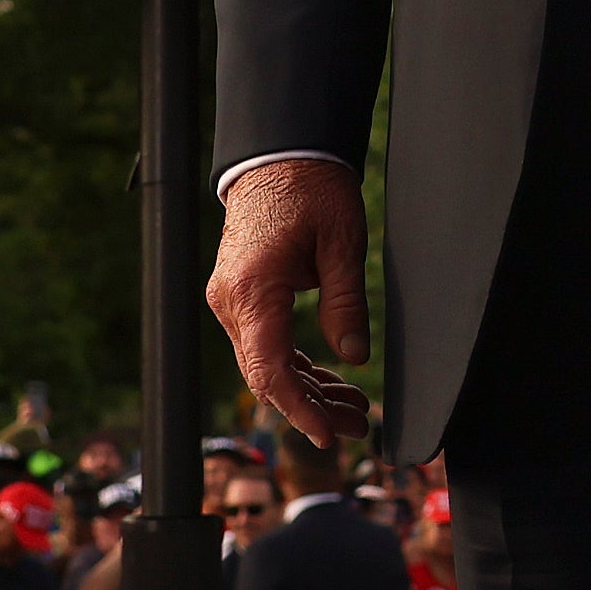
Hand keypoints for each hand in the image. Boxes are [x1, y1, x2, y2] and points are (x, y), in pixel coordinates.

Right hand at [208, 160, 372, 447]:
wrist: (277, 154)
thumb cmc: (310, 189)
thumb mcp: (342, 243)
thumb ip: (346, 304)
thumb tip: (354, 356)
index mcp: (254, 291)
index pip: (270, 371)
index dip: (299, 411)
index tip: (329, 435)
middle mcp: (231, 301)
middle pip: (266, 376)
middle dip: (312, 408)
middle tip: (359, 427)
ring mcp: (231, 300)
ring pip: (265, 364)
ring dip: (307, 390)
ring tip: (354, 409)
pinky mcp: (240, 296)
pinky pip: (264, 344)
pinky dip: (295, 366)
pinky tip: (328, 381)